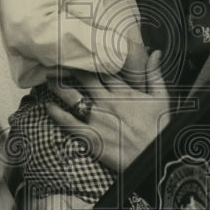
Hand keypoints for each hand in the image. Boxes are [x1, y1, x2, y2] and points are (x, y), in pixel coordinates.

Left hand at [47, 50, 169, 171]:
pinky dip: (56, 113)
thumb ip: (155, 74)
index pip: (102, 70)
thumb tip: (155, 52)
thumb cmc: (160, 129)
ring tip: (48, 79)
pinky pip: (68, 122)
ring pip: (72, 97)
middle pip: (83, 79)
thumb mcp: (162, 98)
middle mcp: (108, 102)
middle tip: (56, 61)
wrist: (155, 157)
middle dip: (69, 68)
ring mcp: (98, 119)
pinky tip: (47, 106)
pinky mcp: (91, 137)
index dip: (89, 59)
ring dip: (58, 87)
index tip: (78, 51)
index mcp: (124, 92)